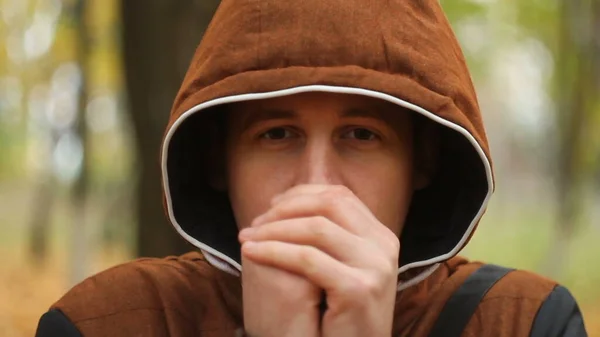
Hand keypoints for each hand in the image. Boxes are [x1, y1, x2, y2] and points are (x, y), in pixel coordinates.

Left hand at [239, 185, 399, 336]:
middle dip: (285, 209)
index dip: (301, 195)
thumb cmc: (341, 317)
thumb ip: (330, 238)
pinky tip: (252, 254)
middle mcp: (384, 246)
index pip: (340, 196)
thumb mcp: (343, 268)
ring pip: (316, 228)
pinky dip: (273, 252)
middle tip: (255, 224)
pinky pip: (307, 259)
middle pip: (329, 204)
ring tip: (247, 238)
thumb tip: (288, 203)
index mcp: (382, 237)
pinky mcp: (358, 288)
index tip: (271, 206)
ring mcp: (375, 266)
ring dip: (273, 230)